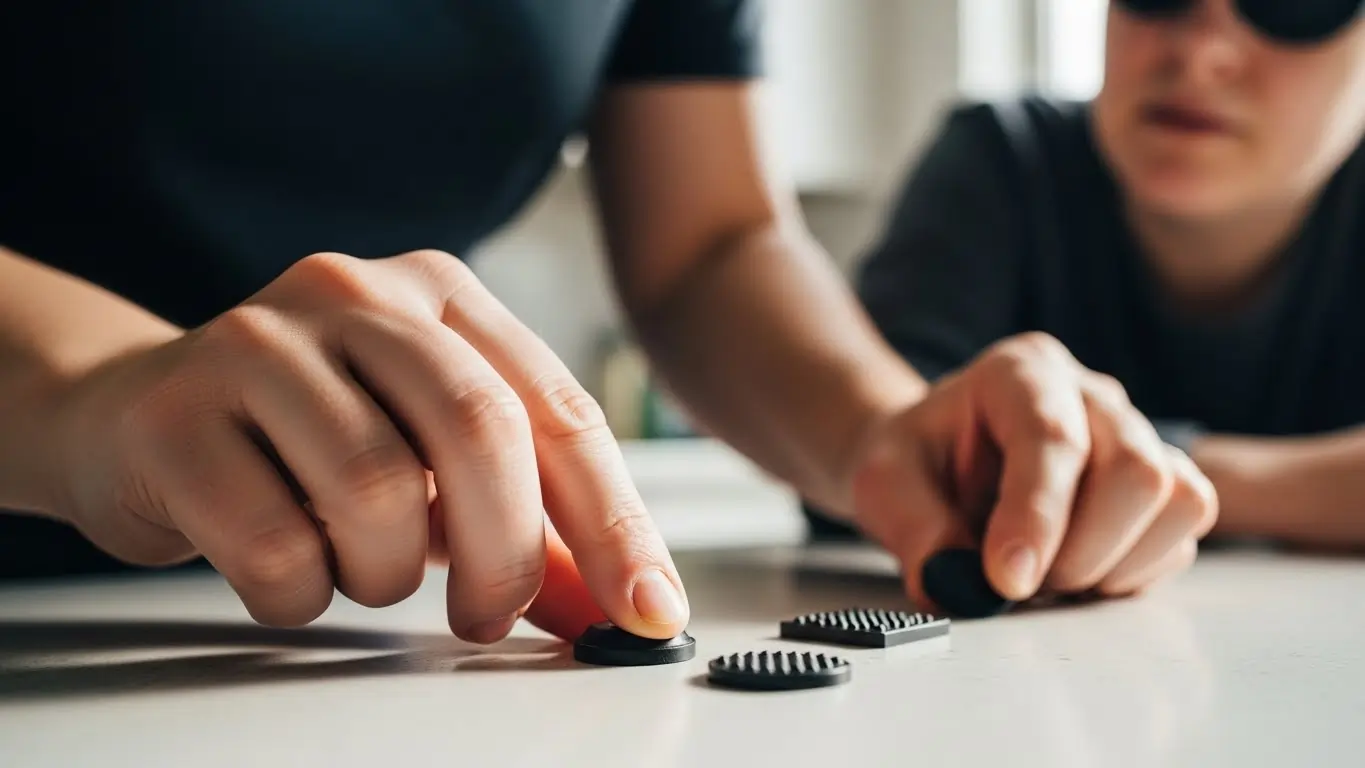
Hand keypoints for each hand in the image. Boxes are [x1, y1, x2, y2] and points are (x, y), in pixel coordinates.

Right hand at [43, 250, 687, 641]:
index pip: (558, 410)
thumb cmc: (310, 442)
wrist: (133, 414)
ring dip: (388, 573)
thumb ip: (532, 524)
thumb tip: (629, 606)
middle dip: (507, 554)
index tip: (648, 609)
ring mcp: (256, 343)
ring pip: (377, 490)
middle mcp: (354, 294)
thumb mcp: (435, 463)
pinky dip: (301, 591)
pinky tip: (289, 569)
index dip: (614, 521)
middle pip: (479, 432)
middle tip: (491, 618)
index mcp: (440, 294)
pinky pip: (273, 543)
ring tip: (362, 567)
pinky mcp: (173, 414)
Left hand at [846, 333, 1217, 609]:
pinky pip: (1181, 536)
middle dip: (1081, 549)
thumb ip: (915, 527)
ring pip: (1178, 500)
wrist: (937, 462)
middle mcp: (1090, 394)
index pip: (1051, 437)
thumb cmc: (918, 460)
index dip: (1036, 517)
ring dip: (1114, 564)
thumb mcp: (884, 482)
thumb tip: (956, 582)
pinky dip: (1132, 573)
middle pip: (1136, 468)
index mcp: (1020, 372)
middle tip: (1021, 581)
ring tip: (1048, 576)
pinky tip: (1076, 573)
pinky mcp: (1159, 486)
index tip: (1006, 579)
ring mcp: (1135, 436)